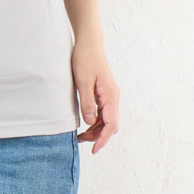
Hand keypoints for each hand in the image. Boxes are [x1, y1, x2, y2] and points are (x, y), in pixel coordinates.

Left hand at [71, 35, 119, 153]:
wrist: (89, 43)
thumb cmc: (85, 59)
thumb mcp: (82, 81)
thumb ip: (87, 103)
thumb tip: (90, 122)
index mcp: (110, 95)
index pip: (110, 124)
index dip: (102, 139)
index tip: (94, 150)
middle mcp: (113, 97)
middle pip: (110, 125)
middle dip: (98, 136)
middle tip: (80, 141)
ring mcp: (110, 95)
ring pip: (107, 119)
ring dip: (96, 129)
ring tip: (80, 135)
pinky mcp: (105, 92)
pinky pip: (104, 112)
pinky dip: (96, 121)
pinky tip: (86, 123)